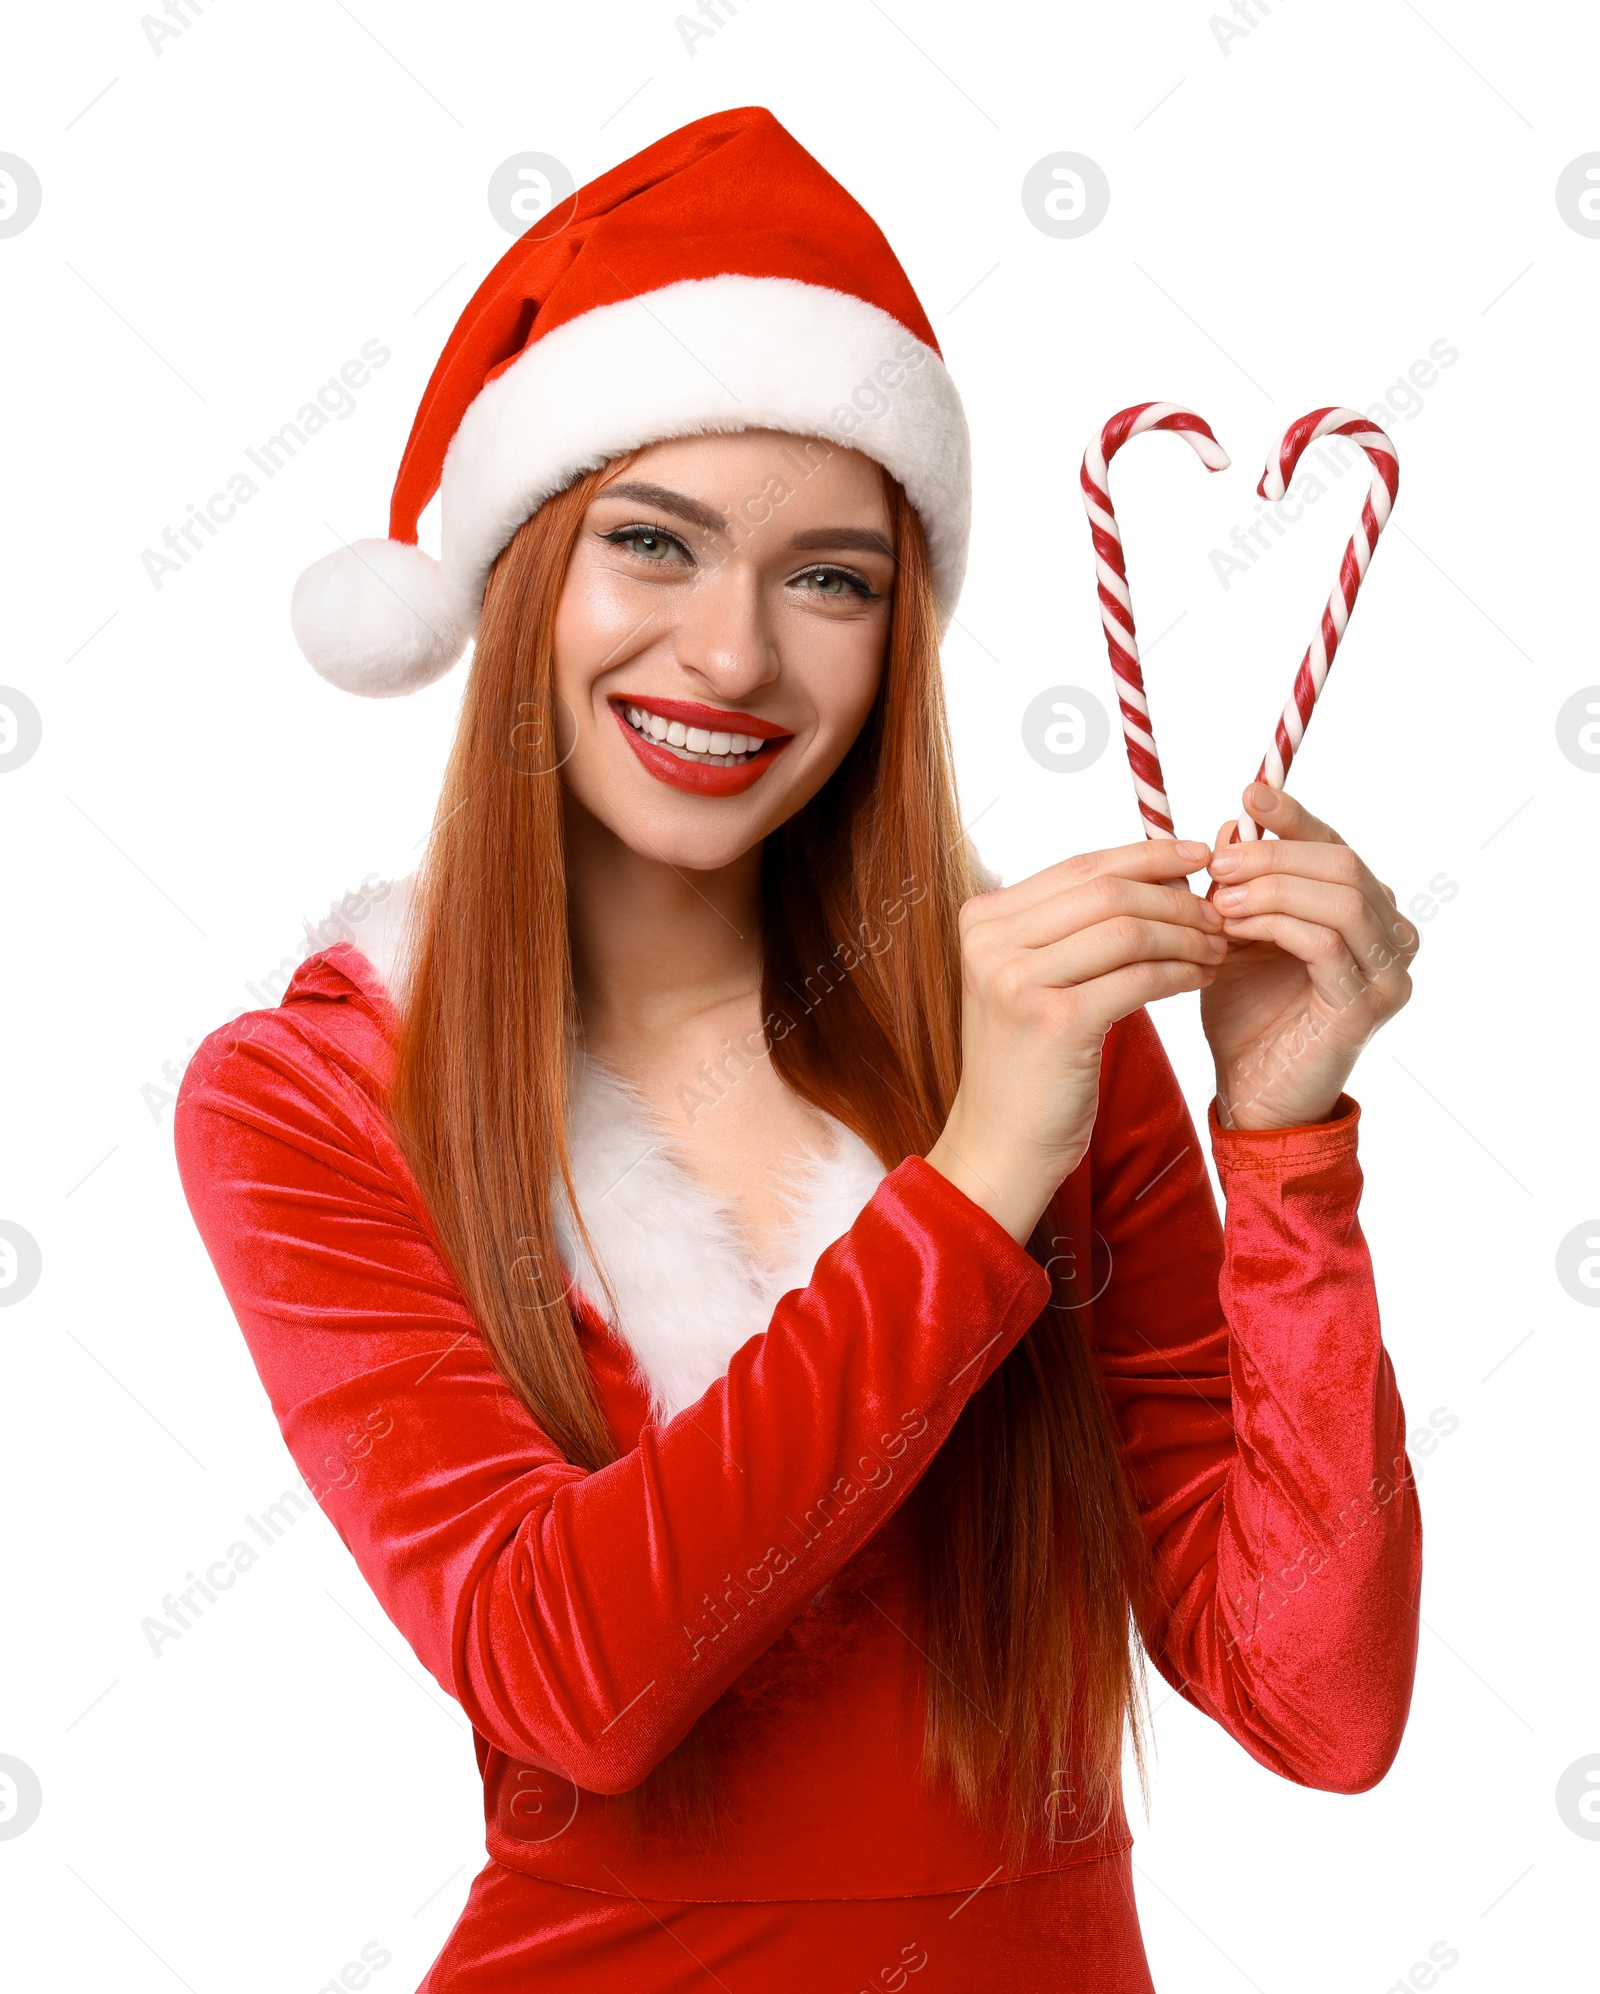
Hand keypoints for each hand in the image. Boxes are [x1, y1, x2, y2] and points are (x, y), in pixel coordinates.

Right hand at [926, 838, 1223, 1241]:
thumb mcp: (1031, 978)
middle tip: (1218, 913)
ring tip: (1216, 948)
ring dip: (1185, 934)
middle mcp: (991, 942)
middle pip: (1107, 891)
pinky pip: (1139, 978)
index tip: (1198, 856)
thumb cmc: (1027, 1059)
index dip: (1147, 854)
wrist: (999, 1142)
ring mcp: (1018, 982)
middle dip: (1175, 897)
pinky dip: (1179, 972)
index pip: (1080, 865)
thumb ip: (1070, 926)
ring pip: (1128, 930)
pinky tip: (1199, 977)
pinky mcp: (1055, 1022)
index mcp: (983, 919)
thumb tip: (1157, 872)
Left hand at [1202, 784, 1417, 1130]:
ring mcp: (1386, 972)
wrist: (1251, 1095)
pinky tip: (1233, 930)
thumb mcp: (1234, 934)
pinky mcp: (1365, 1006)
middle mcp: (1390, 936)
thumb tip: (1234, 824)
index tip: (1249, 795)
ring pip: (1342, 896)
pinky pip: (1325, 944)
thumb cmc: (1245, 1015)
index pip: (1334, 845)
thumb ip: (1239, 883)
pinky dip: (1275, 925)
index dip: (1294, 816)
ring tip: (1218, 901)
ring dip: (1273, 888)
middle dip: (1273, 855)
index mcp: (1363, 911)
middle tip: (1216, 864)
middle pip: (1343, 862)